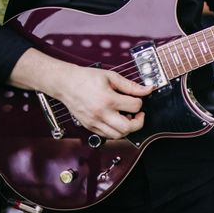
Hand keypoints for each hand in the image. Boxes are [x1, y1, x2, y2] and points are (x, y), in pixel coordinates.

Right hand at [8, 49, 152, 139]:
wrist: (65, 84)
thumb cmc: (87, 78)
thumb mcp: (111, 76)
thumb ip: (131, 85)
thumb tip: (148, 90)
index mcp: (108, 99)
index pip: (134, 106)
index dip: (140, 102)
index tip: (137, 98)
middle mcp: (101, 114)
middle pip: (128, 128)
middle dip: (138, 122)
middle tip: (138, 114)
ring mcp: (94, 122)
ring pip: (118, 136)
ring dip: (127, 128)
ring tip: (126, 116)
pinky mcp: (89, 127)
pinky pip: (107, 136)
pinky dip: (116, 131)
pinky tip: (116, 120)